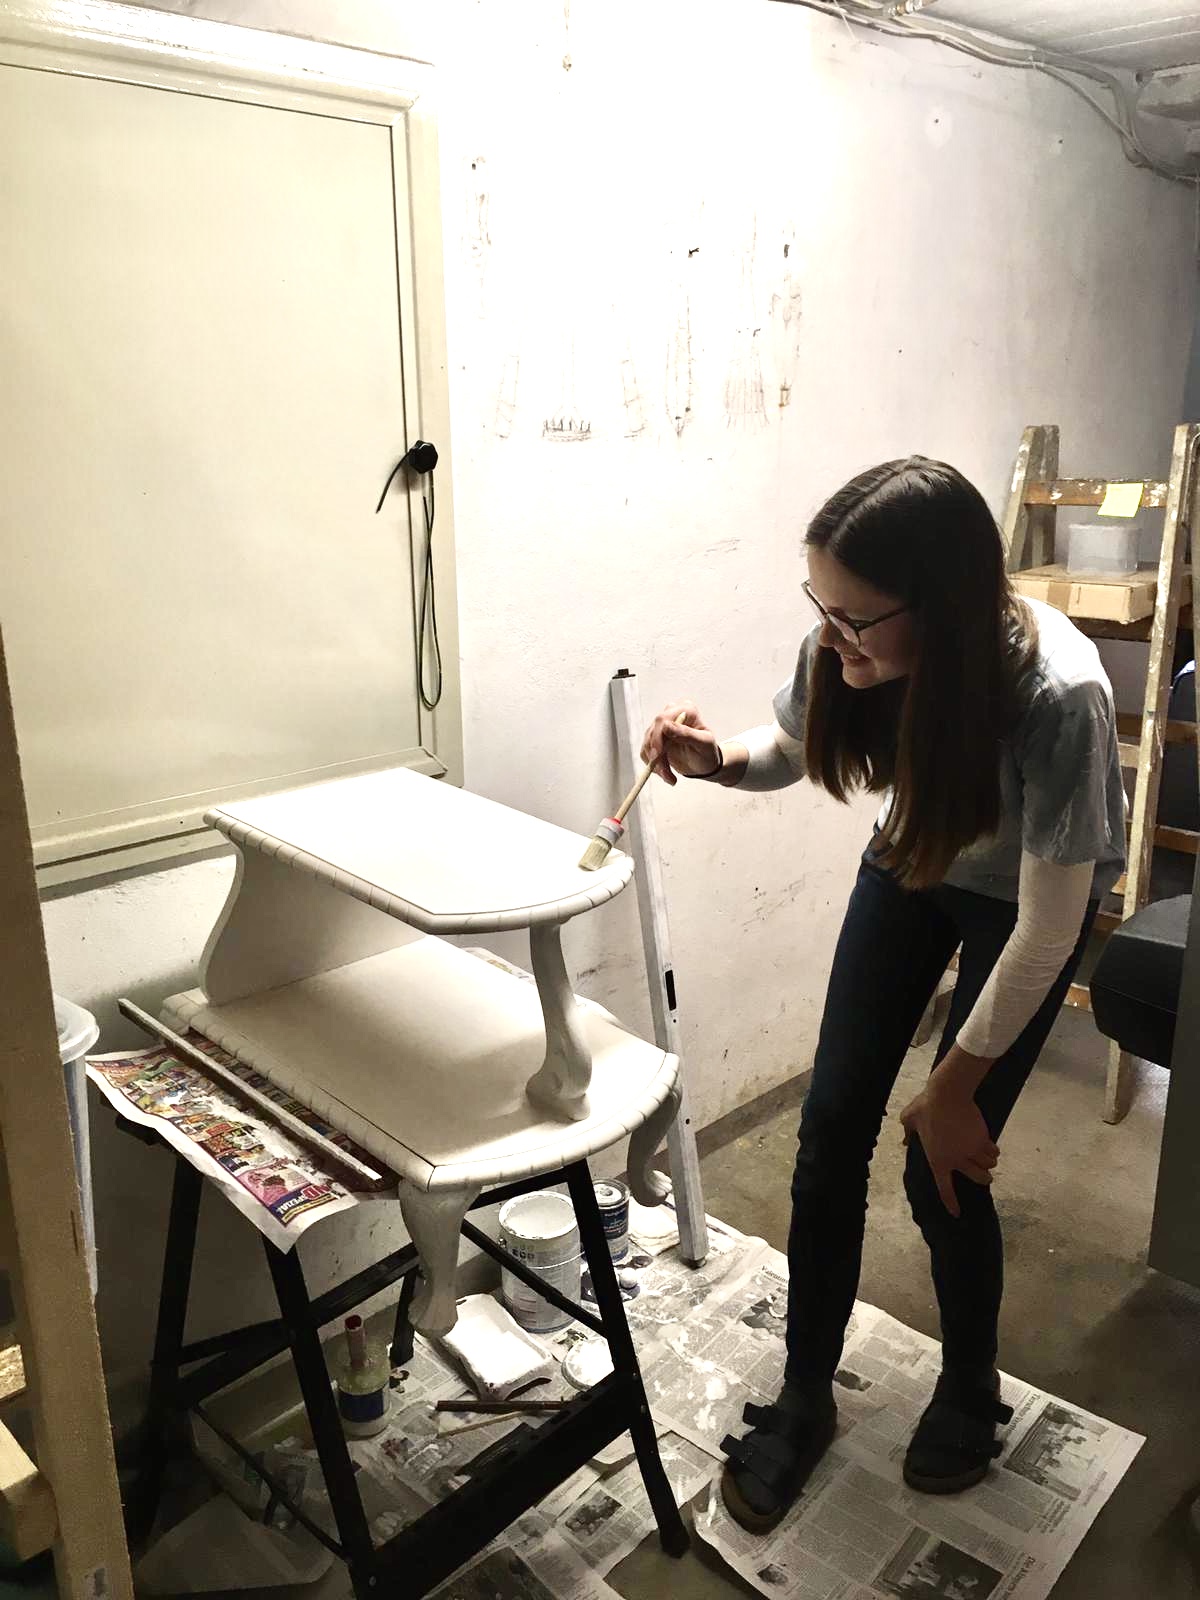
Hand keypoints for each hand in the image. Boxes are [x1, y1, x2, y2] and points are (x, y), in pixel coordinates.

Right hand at [640, 701, 721, 784]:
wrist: (704, 764)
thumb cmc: (708, 752)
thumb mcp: (703, 744)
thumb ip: (687, 734)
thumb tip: (666, 726)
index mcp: (686, 710)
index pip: (663, 719)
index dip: (657, 737)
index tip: (657, 756)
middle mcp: (671, 714)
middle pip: (653, 732)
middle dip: (656, 755)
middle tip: (664, 773)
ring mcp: (661, 727)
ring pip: (648, 744)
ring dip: (656, 764)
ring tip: (670, 778)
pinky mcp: (654, 739)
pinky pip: (646, 752)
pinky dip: (654, 766)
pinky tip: (666, 774)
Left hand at [899, 1079, 998, 1218]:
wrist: (948, 1094)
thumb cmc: (926, 1106)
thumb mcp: (909, 1119)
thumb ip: (907, 1133)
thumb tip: (905, 1141)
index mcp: (937, 1160)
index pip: (944, 1188)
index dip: (951, 1202)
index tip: (957, 1214)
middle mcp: (957, 1160)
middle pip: (977, 1178)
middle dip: (984, 1179)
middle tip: (986, 1178)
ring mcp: (972, 1151)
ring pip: (988, 1166)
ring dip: (989, 1165)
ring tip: (989, 1162)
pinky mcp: (983, 1140)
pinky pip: (993, 1152)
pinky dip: (994, 1152)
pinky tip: (993, 1150)